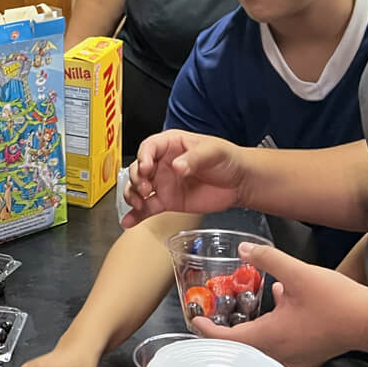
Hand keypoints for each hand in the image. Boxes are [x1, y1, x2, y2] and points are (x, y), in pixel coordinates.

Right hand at [122, 130, 250, 228]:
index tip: (147, 168)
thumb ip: (194, 159)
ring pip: (138, 188)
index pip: (149, 147)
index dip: (144, 157)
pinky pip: (147, 208)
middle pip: (138, 169)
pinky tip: (128, 221)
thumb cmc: (227, 159)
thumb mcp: (213, 152)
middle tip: (147, 189)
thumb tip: (176, 167)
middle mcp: (162, 163)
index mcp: (171, 144)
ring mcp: (163, 183)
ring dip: (133, 196)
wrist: (239, 182)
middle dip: (137, 179)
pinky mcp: (167, 201)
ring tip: (140, 204)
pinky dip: (136, 215)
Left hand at [193, 242, 367, 366]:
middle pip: (239, 352)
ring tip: (235, 320)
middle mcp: (277, 357)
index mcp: (269, 338)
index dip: (207, 331)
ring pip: (257, 355)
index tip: (195, 319)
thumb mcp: (298, 272)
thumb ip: (267, 258)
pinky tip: (275, 316)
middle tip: (210, 319)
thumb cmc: (336, 300)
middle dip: (222, 336)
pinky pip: (275, 355)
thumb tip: (243, 248)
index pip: (227, 341)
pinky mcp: (305, 360)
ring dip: (243, 339)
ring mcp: (292, 363)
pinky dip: (265, 340)